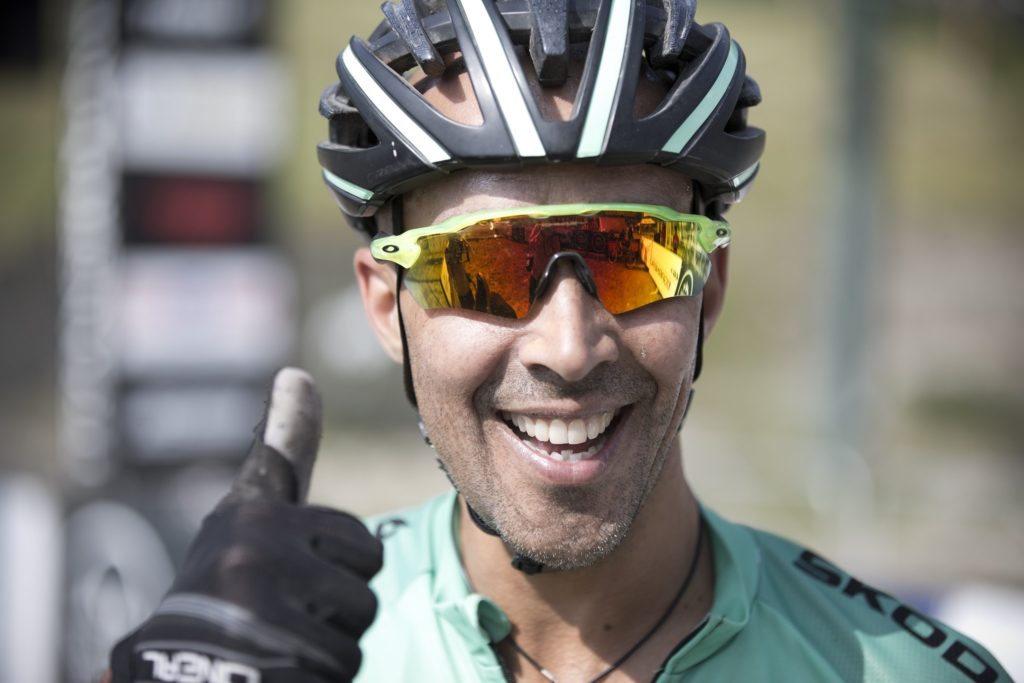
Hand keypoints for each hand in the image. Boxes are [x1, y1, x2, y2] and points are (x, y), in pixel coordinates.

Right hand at [109, 368, 382, 682]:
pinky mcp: (276, 658)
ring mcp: (262, 606)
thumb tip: (299, 376)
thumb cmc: (223, 589)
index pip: (355, 540)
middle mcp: (255, 550)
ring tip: (280, 640)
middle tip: (288, 611)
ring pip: (358, 624)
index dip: (334, 563)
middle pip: (366, 578)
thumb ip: (283, 455)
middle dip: (339, 602)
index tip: (295, 515)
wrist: (176, 670)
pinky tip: (279, 668)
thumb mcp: (248, 519)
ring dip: (331, 642)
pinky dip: (318, 675)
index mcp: (254, 514)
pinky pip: (343, 666)